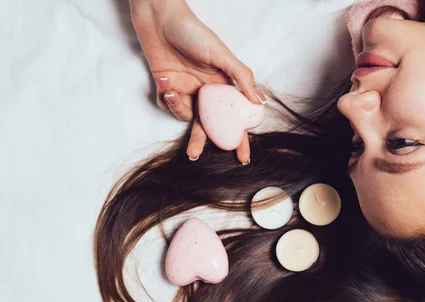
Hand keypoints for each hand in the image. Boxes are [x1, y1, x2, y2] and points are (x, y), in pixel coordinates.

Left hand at [130, 0, 265, 162]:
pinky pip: (166, 105)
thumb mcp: (222, 55)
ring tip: (170, 87)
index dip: (239, 137)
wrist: (160, 17)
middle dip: (201, 141)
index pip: (234, 117)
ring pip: (184, 116)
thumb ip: (242, 78)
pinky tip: (164, 79)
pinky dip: (164, 98)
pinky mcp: (166, 86)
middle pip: (207, 125)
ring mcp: (186, 90)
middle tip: (195, 155)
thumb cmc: (194, 32)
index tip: (242, 157)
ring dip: (176, 106)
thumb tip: (260, 103)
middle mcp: (206, 91)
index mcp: (223, 85)